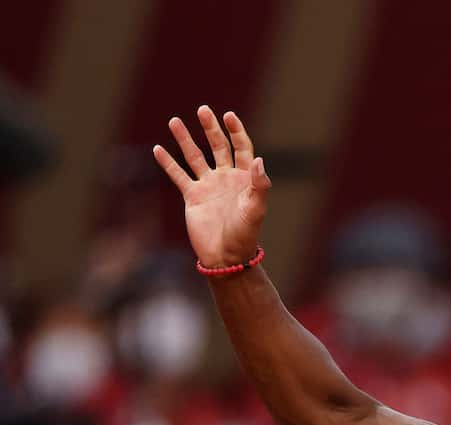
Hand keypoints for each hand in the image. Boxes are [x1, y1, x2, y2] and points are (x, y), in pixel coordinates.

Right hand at [150, 108, 267, 269]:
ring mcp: (208, 186)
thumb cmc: (245, 235)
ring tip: (175, 121)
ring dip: (185, 139)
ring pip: (195, 157)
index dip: (236, 132)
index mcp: (245, 179)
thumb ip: (259, 185)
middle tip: (203, 110)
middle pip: (218, 147)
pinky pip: (178, 175)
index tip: (229, 116)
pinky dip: (168, 163)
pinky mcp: (192, 196)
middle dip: (211, 128)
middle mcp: (226, 179)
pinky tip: (158, 148)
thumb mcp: (255, 209)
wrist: (225, 257)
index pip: (241, 149)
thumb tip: (260, 160)